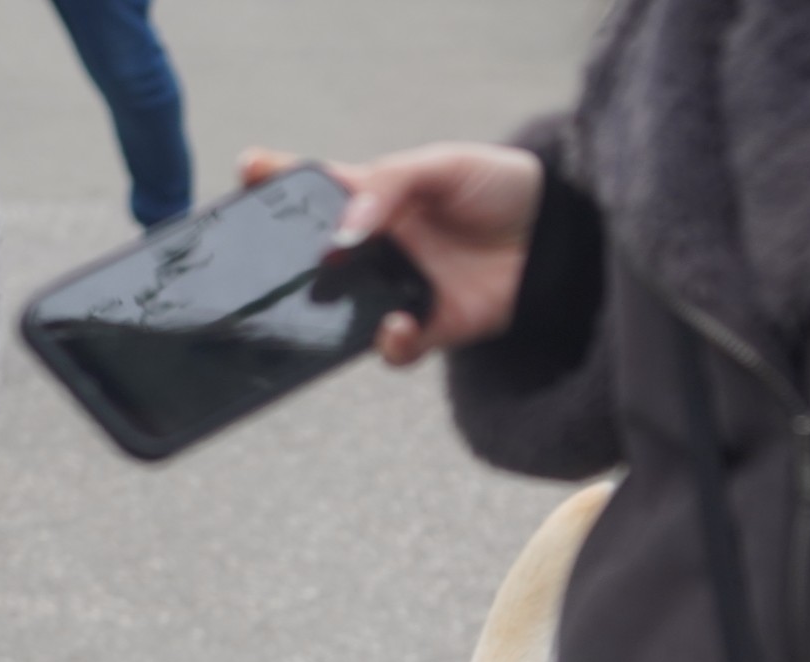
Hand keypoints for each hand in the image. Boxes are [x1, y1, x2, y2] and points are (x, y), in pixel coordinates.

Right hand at [238, 143, 542, 365]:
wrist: (560, 236)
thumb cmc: (501, 187)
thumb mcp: (441, 165)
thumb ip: (388, 187)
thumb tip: (342, 232)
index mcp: (376, 197)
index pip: (316, 188)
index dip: (278, 180)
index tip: (248, 172)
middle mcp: (379, 247)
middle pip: (316, 255)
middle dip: (282, 258)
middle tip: (265, 255)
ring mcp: (398, 290)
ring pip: (344, 309)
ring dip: (329, 308)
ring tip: (330, 292)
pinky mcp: (428, 328)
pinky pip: (392, 348)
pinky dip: (389, 343)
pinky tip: (396, 326)